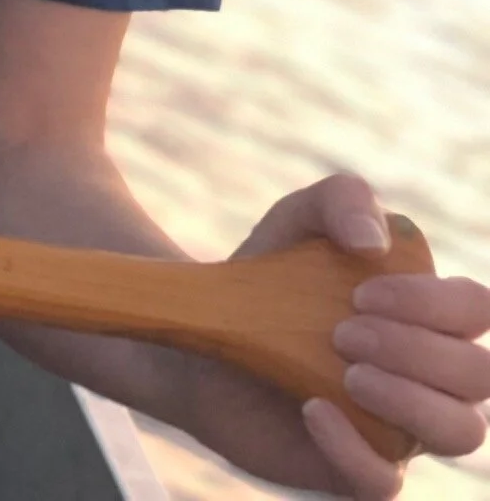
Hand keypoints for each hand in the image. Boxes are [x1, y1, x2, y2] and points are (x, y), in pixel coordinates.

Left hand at [180, 174, 489, 497]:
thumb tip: (374, 241)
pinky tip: (313, 408)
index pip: (477, 309)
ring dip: (410, 400)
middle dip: (417, 349)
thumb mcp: (298, 219)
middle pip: (479, 375)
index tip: (361, 292)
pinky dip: (355, 450)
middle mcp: (428, 374)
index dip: (435, 304)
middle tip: (343, 331)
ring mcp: (398, 425)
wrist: (208, 332)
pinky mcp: (354, 467)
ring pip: (460, 432)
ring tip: (347, 372)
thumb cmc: (269, 276)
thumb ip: (342, 199)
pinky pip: (386, 484)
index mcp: (427, 314)